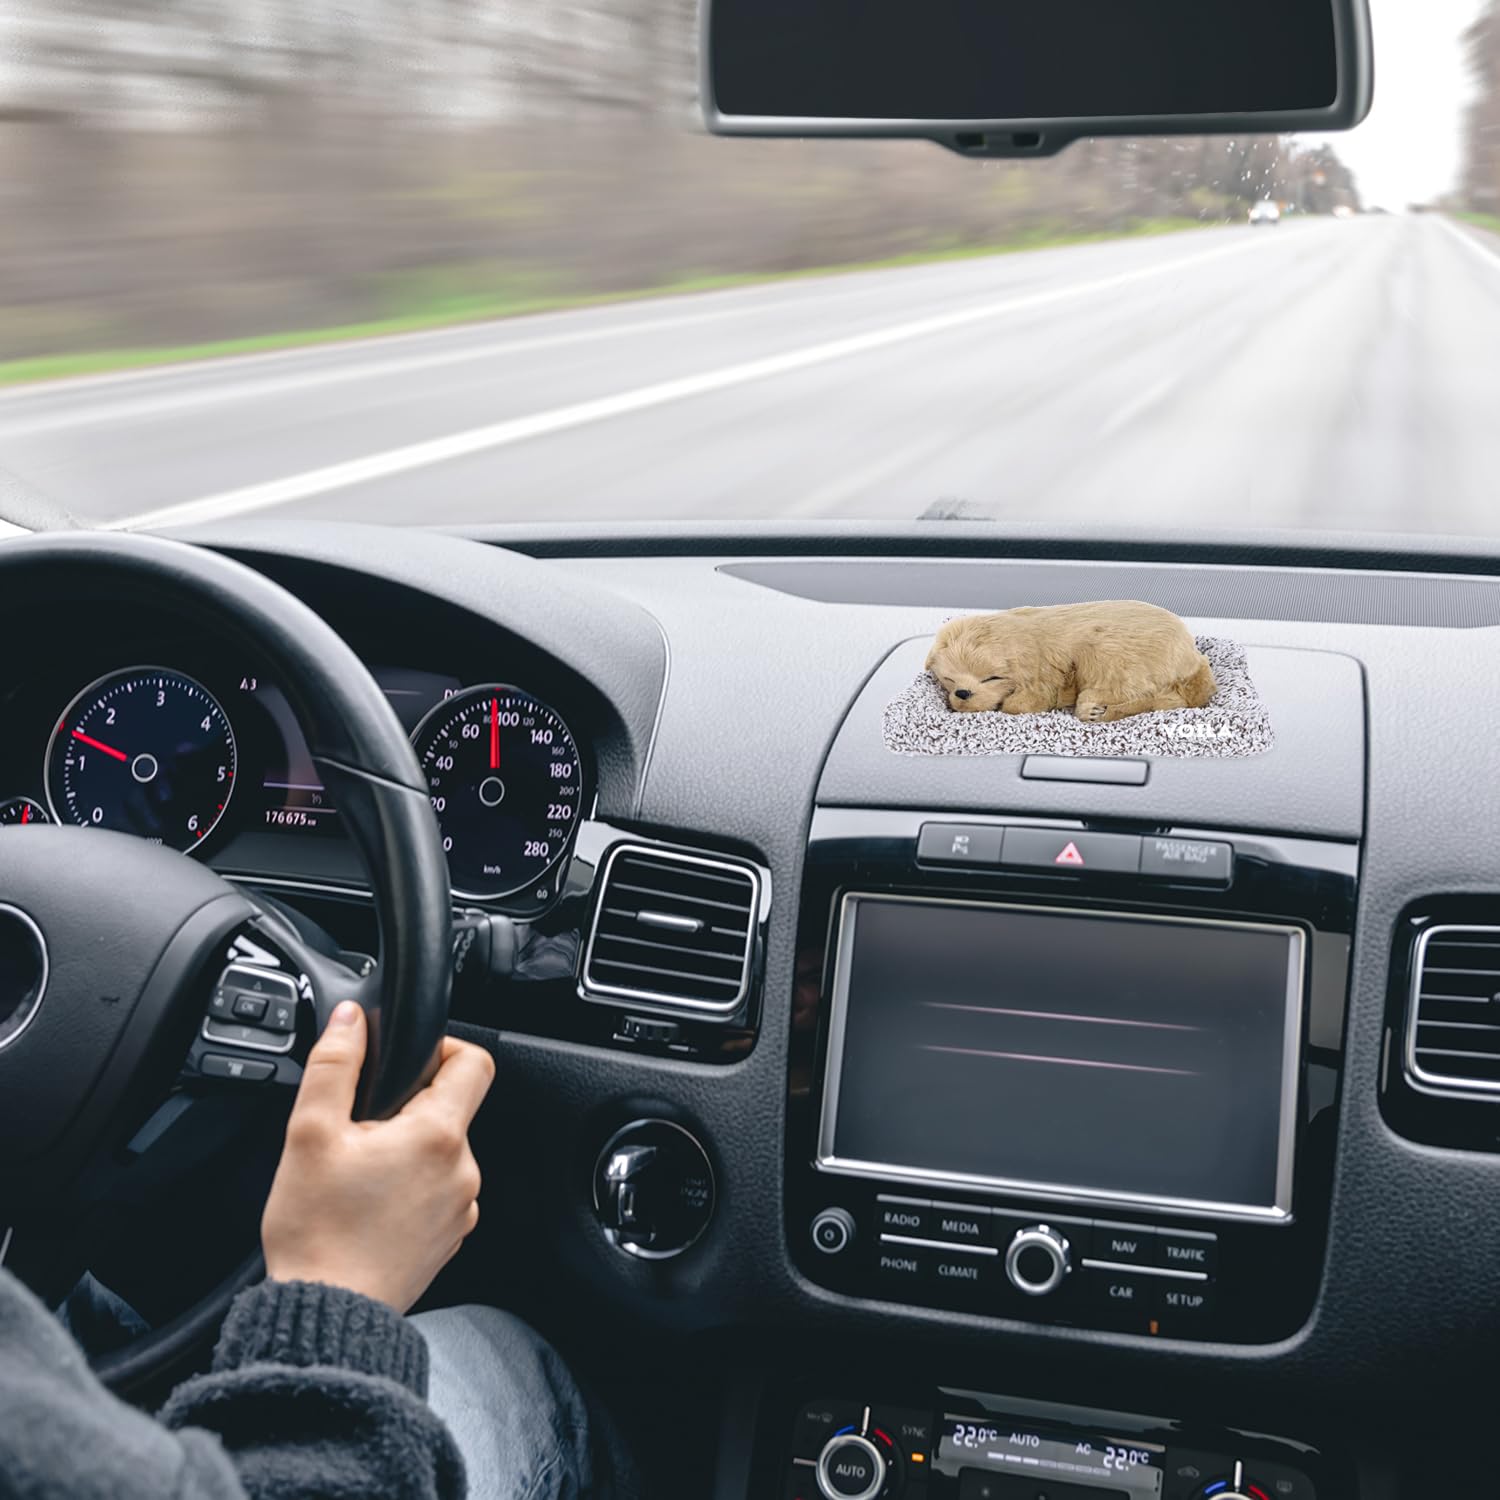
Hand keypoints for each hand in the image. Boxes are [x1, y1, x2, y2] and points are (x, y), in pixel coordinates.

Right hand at [261, 1001, 494, 1312]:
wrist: (327, 1315)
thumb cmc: (317, 1233)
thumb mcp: (308, 1135)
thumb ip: (334, 1066)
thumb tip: (350, 1020)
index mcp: (438, 1135)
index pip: (473, 1062)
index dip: (442, 1048)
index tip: (405, 1061)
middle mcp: (463, 1170)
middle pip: (451, 1109)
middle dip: (407, 1109)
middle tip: (358, 1131)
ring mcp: (462, 1207)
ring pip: (442, 1153)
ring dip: (407, 1151)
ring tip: (358, 1174)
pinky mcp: (450, 1237)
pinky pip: (438, 1191)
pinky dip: (411, 1187)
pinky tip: (369, 1205)